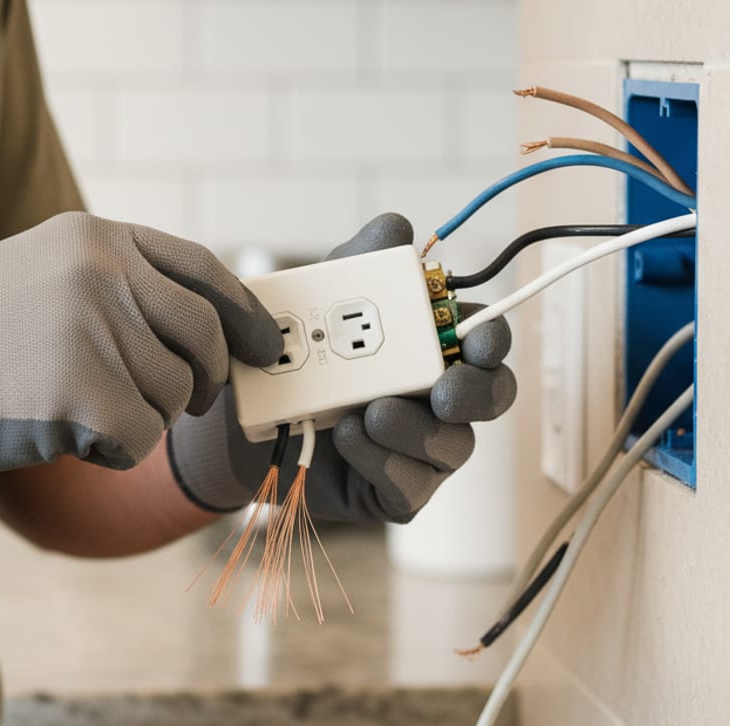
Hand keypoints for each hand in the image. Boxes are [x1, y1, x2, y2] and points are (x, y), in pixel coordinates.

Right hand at [0, 212, 282, 495]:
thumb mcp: (41, 273)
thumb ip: (115, 283)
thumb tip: (202, 325)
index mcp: (95, 237)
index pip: (203, 270)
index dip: (243, 314)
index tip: (265, 346)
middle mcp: (102, 273)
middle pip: (201, 339)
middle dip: (203, 381)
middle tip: (185, 402)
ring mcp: (92, 329)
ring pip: (171, 396)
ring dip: (140, 419)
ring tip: (79, 411)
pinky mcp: (81, 393)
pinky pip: (141, 438)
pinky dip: (115, 451)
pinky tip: (68, 437)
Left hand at [167, 212, 516, 524]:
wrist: (237, 422)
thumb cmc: (293, 359)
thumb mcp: (318, 300)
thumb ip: (359, 262)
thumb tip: (397, 228)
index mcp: (434, 348)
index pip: (486, 342)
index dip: (493, 339)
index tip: (479, 339)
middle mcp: (438, 400)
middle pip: (492, 397)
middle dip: (476, 393)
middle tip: (444, 391)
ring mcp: (420, 450)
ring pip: (453, 445)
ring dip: (416, 428)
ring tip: (371, 412)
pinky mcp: (394, 492)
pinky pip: (410, 486)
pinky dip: (383, 461)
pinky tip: (350, 437)